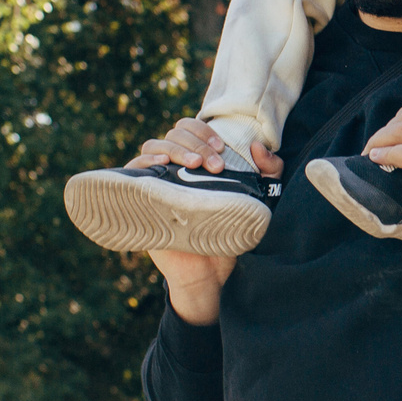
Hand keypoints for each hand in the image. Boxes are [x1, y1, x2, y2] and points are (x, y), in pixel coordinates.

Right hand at [126, 121, 281, 323]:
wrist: (209, 272)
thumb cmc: (229, 233)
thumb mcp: (257, 200)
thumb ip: (268, 173)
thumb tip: (258, 148)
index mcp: (196, 161)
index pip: (191, 128)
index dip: (203, 130)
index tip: (221, 148)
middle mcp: (174, 167)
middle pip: (174, 134)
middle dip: (196, 142)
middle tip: (214, 165)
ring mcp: (156, 181)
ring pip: (154, 146)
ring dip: (175, 148)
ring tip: (195, 164)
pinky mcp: (142, 198)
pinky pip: (133, 170)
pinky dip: (145, 161)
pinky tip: (162, 164)